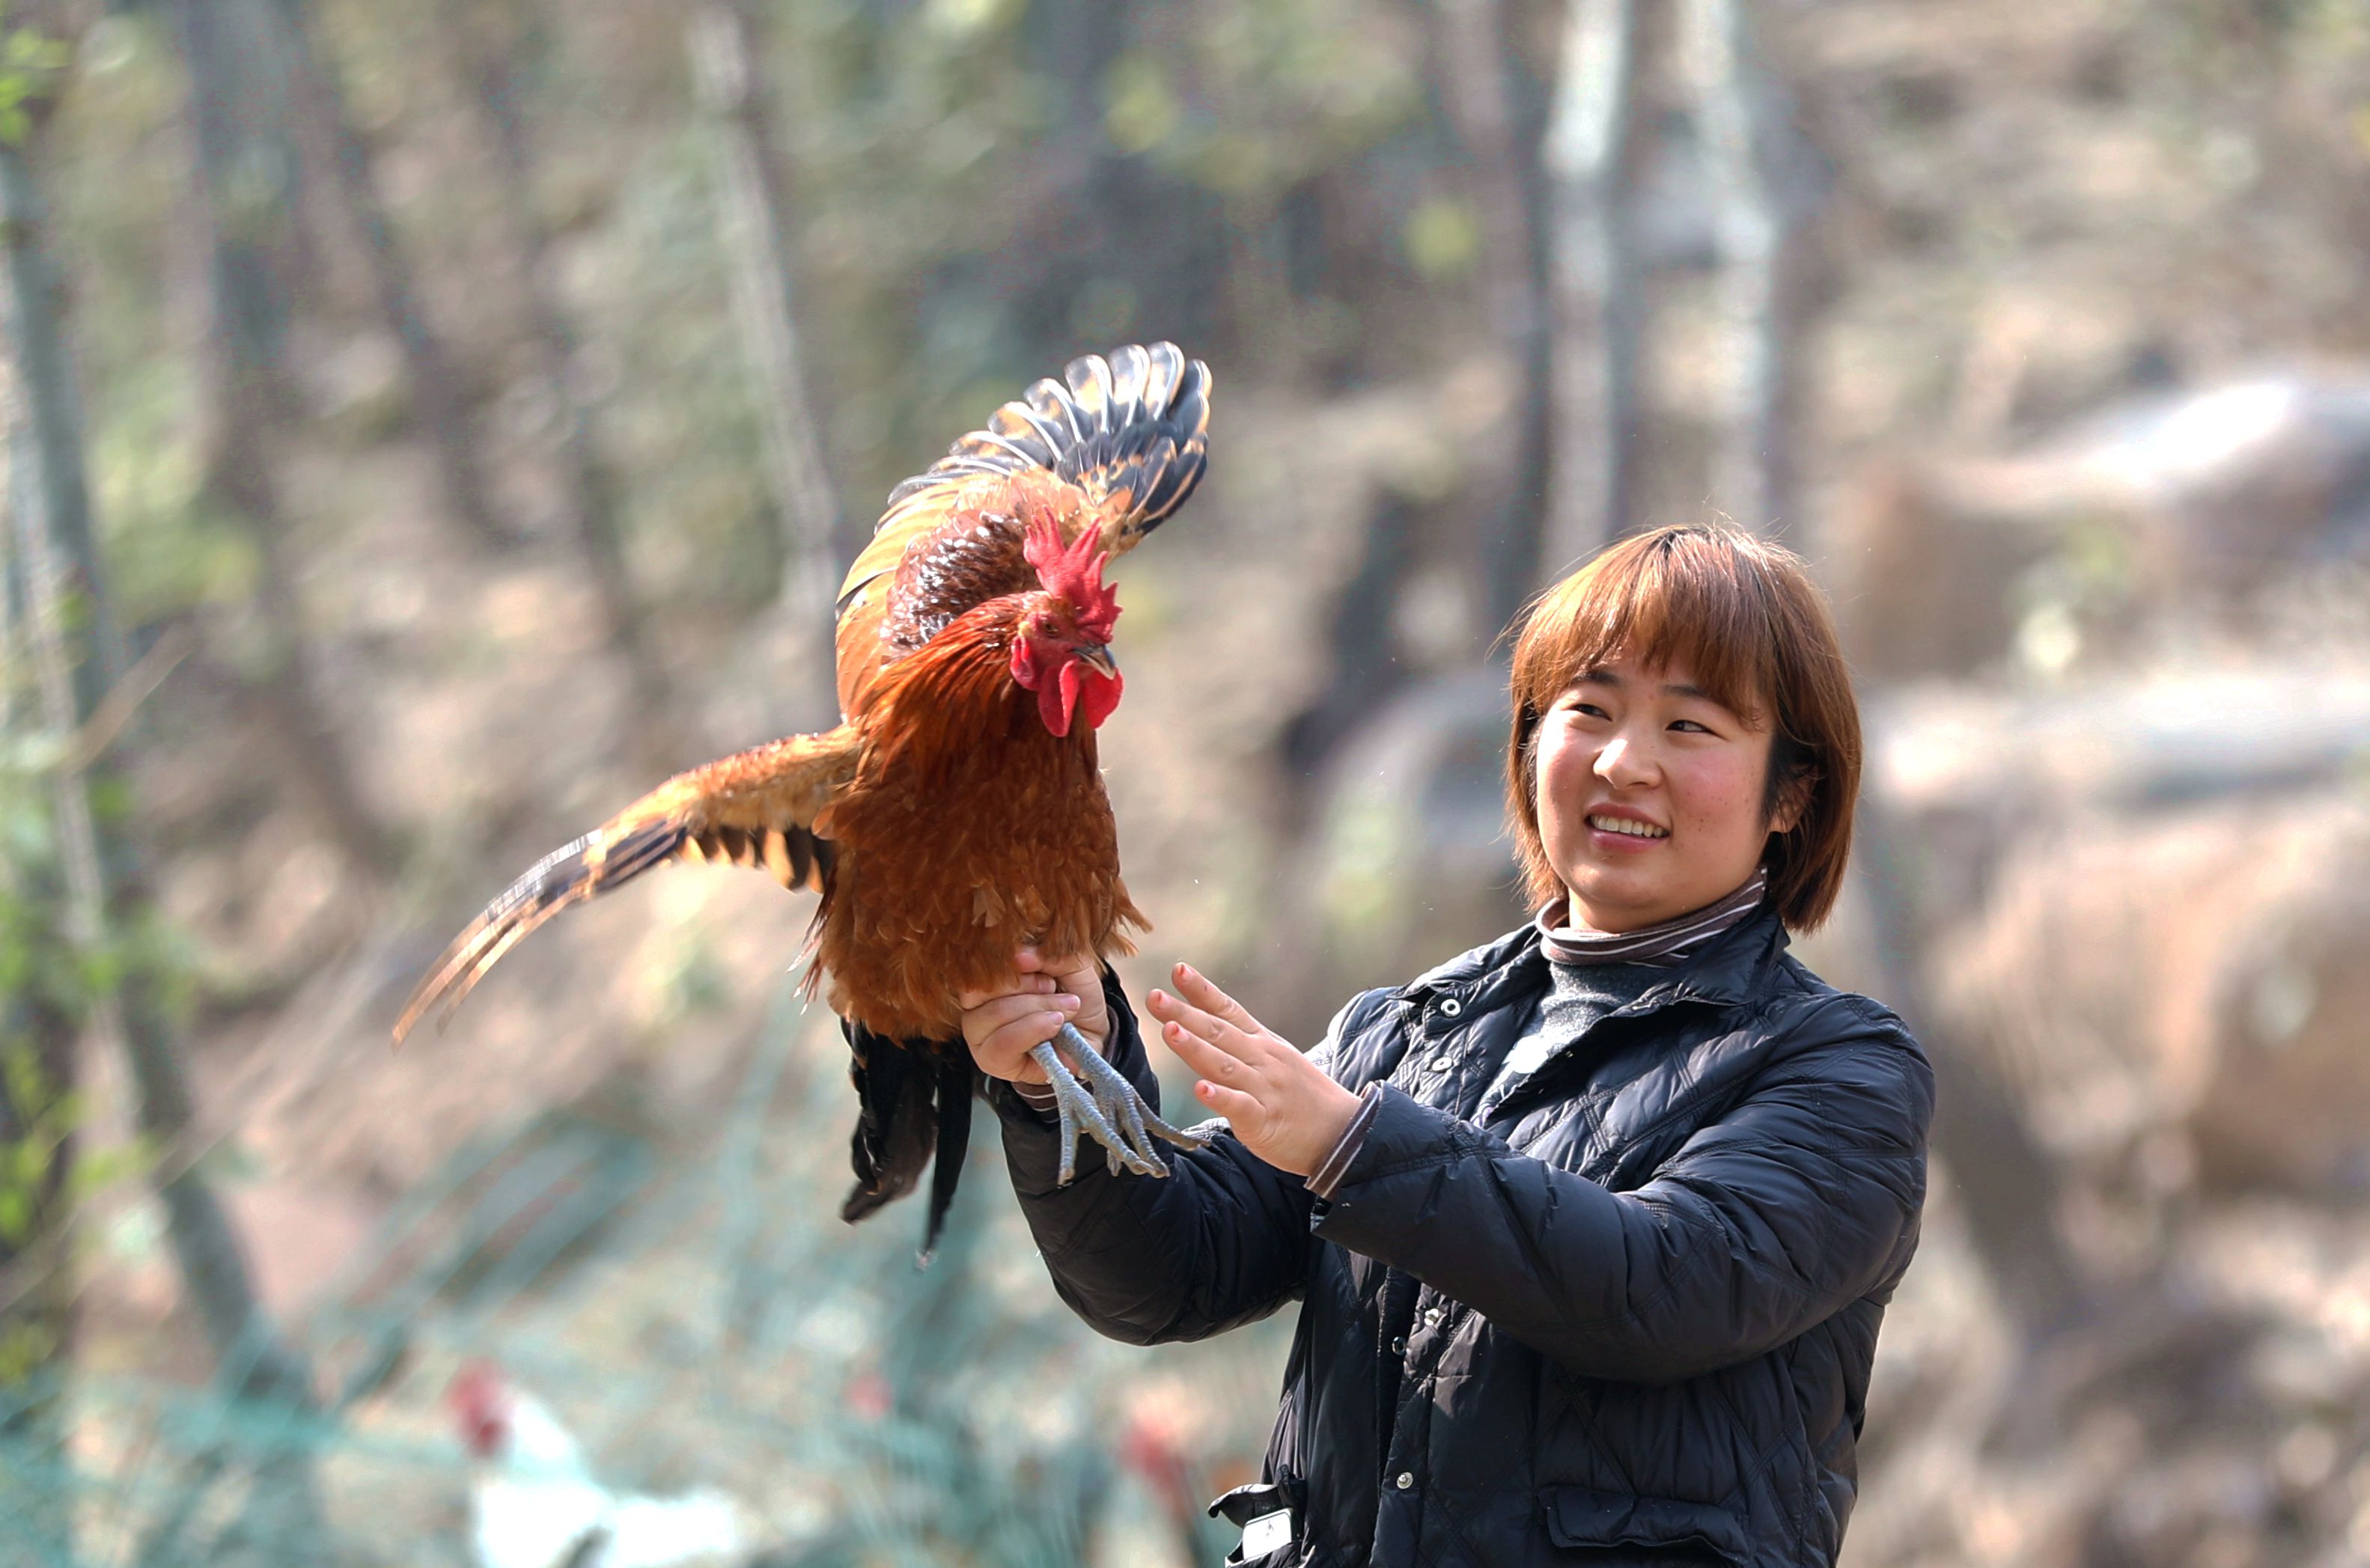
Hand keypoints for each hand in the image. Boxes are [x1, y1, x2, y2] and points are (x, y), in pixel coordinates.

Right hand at [957, 947, 1107, 1084]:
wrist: (1091, 1036)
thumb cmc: (1072, 1000)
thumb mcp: (1068, 966)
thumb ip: (1046, 956)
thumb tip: (1019, 957)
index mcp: (988, 980)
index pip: (980, 966)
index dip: (1015, 968)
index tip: (1048, 977)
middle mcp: (975, 1007)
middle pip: (983, 989)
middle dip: (1029, 990)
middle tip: (1055, 993)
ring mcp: (979, 1037)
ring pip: (995, 1013)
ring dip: (1036, 1009)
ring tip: (1062, 1013)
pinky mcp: (992, 1061)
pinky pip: (1002, 1044)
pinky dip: (1033, 1030)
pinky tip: (1055, 1027)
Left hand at [1145, 963, 1361, 1177]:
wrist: (1343, 1132)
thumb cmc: (1302, 1095)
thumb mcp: (1275, 1057)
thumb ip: (1240, 1042)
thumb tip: (1200, 1023)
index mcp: (1262, 1042)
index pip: (1229, 1010)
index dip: (1202, 990)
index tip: (1178, 970)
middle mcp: (1261, 1059)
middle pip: (1218, 1032)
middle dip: (1184, 1014)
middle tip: (1154, 997)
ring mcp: (1264, 1088)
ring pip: (1224, 1065)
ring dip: (1195, 1047)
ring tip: (1169, 1030)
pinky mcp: (1264, 1120)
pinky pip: (1239, 1106)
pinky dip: (1220, 1097)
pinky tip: (1200, 1089)